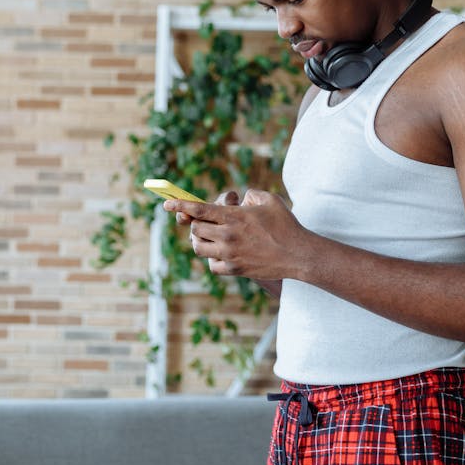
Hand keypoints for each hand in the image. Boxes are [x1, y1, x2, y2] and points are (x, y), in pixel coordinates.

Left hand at [164, 189, 308, 279]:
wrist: (298, 254)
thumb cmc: (285, 224)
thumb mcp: (268, 199)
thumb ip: (249, 195)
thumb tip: (239, 199)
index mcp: (233, 216)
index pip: (198, 210)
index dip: (179, 205)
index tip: (166, 203)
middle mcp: (228, 236)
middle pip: (195, 229)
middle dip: (196, 223)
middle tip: (205, 222)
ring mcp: (230, 254)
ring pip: (198, 248)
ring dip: (200, 241)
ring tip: (211, 236)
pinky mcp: (235, 269)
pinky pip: (212, 265)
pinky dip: (212, 258)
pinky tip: (221, 252)